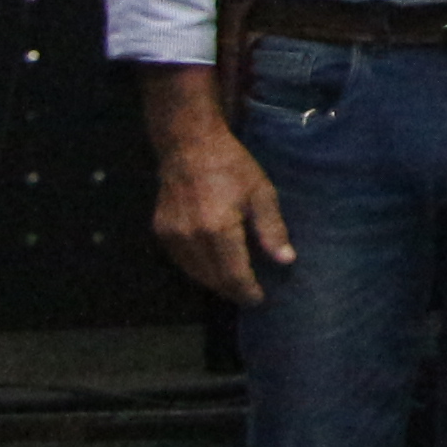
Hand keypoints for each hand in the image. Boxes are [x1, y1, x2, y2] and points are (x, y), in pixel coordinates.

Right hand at [147, 78, 292, 307]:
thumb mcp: (262, 193)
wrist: (189, 146)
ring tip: (233, 285)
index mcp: (218, 230)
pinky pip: (181, 261)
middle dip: (231, 290)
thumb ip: (272, 230)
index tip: (258, 300)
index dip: (246, 291)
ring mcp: (171, 236)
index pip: (233, 274)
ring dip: (213, 283)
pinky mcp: (160, 231)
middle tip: (248, 295)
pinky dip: (197, 269)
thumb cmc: (232, 167)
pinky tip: (212, 267)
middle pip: (212, 278)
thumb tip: (286, 261)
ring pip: (194, 273)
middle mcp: (191, 238)